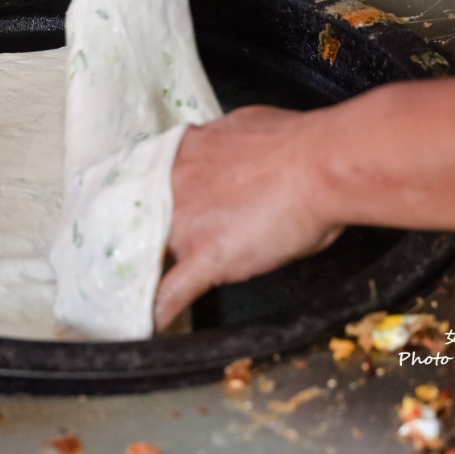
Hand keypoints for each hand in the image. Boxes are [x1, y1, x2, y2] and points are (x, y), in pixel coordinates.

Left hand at [155, 105, 343, 329]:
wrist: (318, 166)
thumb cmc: (295, 146)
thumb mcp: (242, 127)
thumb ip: (220, 144)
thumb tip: (224, 148)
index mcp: (180, 154)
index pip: (143, 183)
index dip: (146, 204)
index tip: (146, 215)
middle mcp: (171, 187)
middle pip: (142, 220)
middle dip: (146, 236)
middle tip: (150, 250)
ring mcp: (185, 225)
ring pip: (151, 255)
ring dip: (150, 271)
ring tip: (137, 291)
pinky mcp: (205, 257)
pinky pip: (170, 293)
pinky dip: (158, 313)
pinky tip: (149, 326)